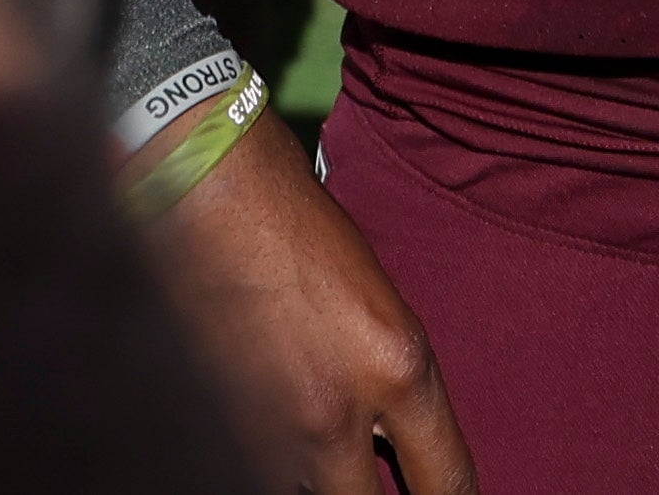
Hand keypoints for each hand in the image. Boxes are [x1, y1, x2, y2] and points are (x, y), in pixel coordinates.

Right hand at [154, 112, 477, 494]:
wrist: (209, 195)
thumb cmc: (300, 229)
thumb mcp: (380, 304)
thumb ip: (392, 380)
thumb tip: (393, 442)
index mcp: (399, 369)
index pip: (448, 482)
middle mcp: (339, 415)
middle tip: (372, 477)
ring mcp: (273, 432)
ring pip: (307, 494)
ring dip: (317, 477)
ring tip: (315, 424)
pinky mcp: (221, 428)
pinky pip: (262, 469)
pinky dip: (276, 458)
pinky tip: (278, 424)